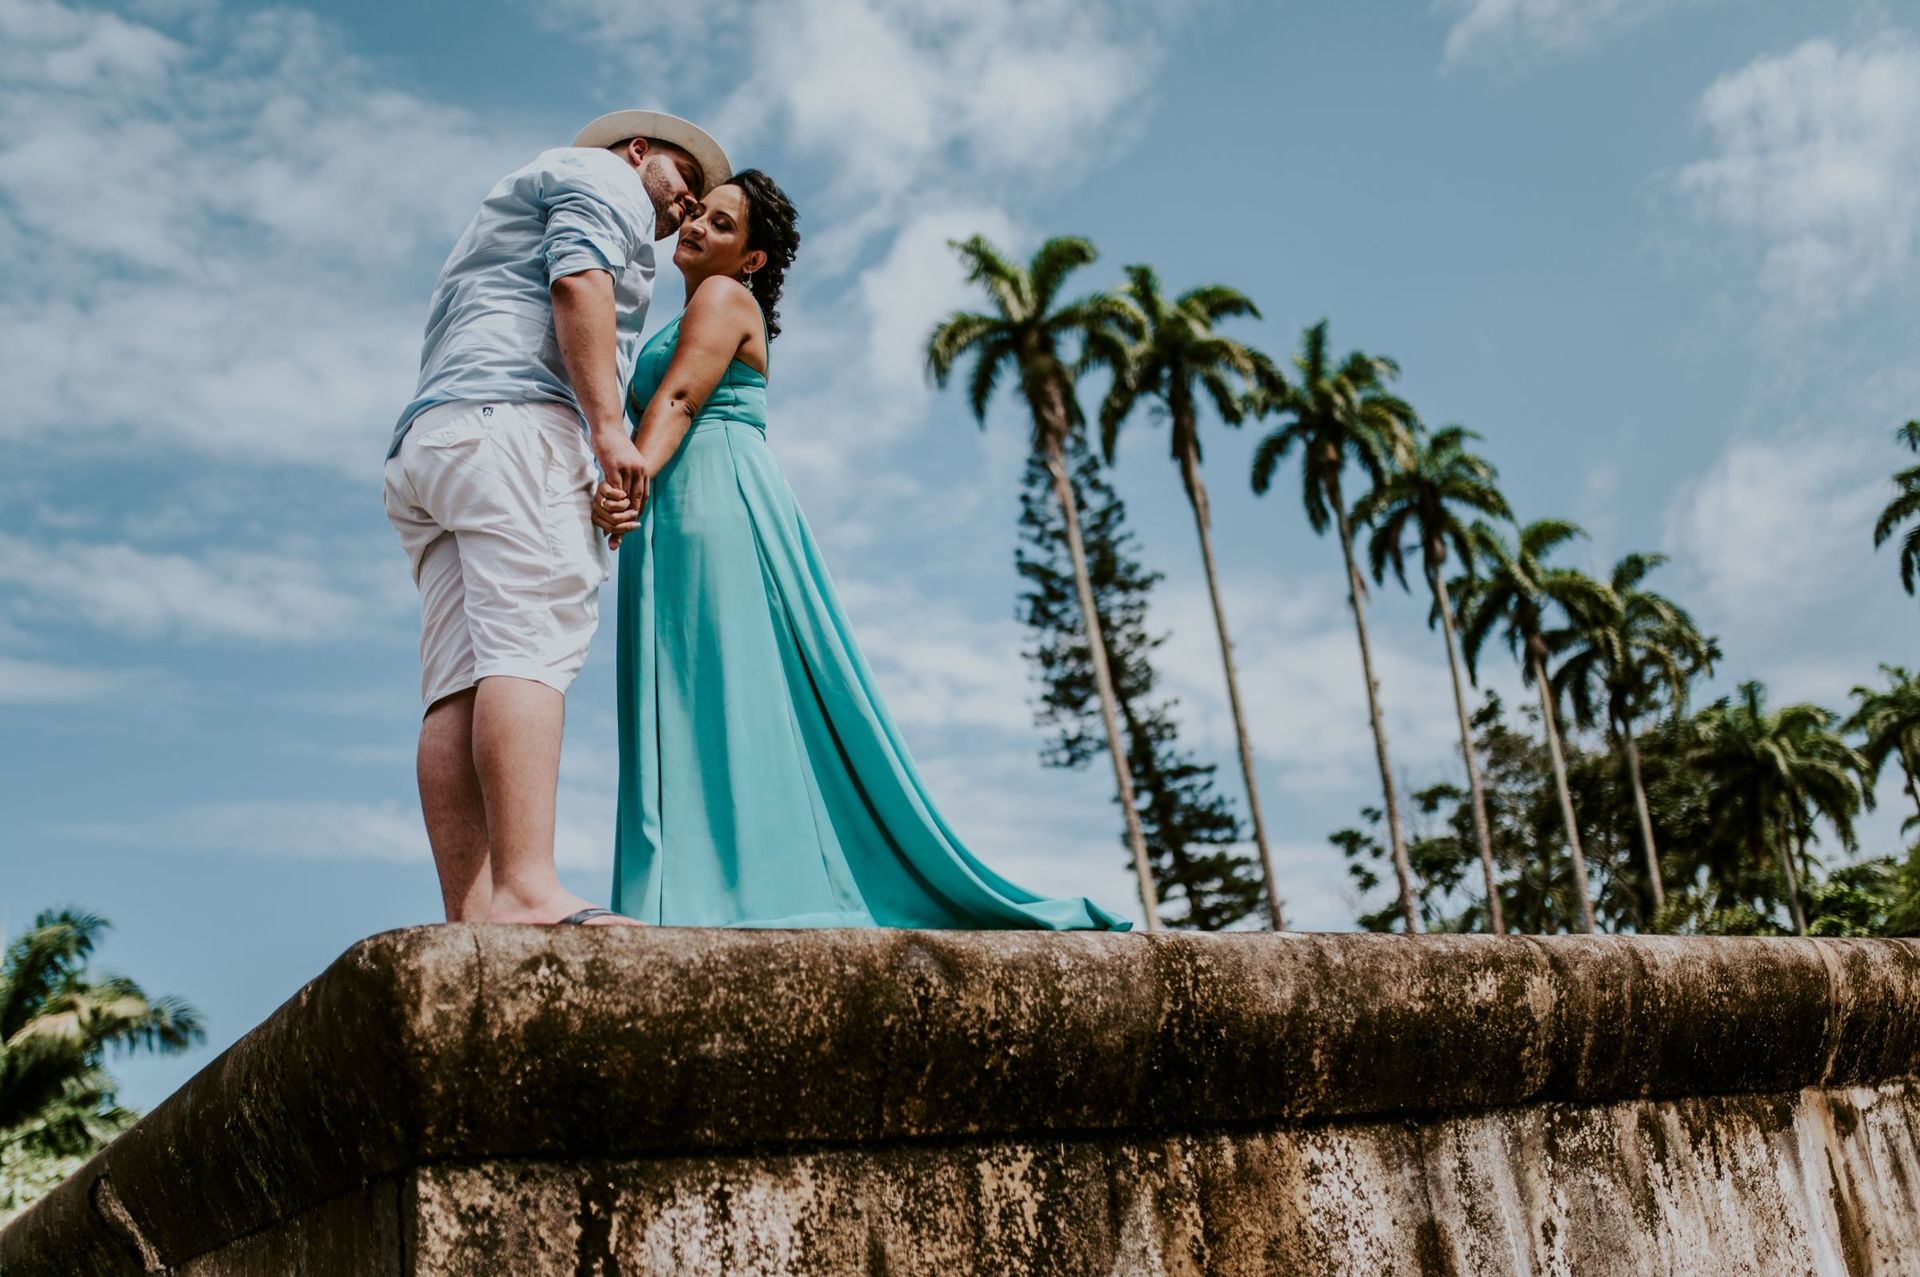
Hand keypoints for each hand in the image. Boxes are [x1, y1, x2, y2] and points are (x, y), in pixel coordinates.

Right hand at [590, 427, 649, 548]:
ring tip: (612, 524)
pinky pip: (615, 489)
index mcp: (642, 470)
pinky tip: (605, 508)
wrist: (608, 426)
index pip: (643, 496)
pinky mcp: (614, 467)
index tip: (632, 523)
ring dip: (620, 512)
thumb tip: (626, 486)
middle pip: (636, 499)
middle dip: (630, 517)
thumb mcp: (626, 459)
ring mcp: (627, 469)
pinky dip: (611, 500)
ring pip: (626, 496)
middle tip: (622, 531)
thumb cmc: (614, 443)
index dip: (638, 510)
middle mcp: (638, 470)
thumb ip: (628, 473)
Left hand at [592, 480, 642, 548]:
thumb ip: (618, 533)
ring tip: (630, 503)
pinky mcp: (602, 486)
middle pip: (613, 519)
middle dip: (627, 518)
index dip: (625, 528)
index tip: (635, 524)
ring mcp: (597, 497)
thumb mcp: (621, 520)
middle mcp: (595, 508)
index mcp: (597, 517)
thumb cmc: (622, 506)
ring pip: (613, 508)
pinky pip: (612, 495)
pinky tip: (625, 494)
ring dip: (626, 506)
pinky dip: (621, 496)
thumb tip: (613, 548)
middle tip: (635, 514)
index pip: (611, 529)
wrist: (622, 486)